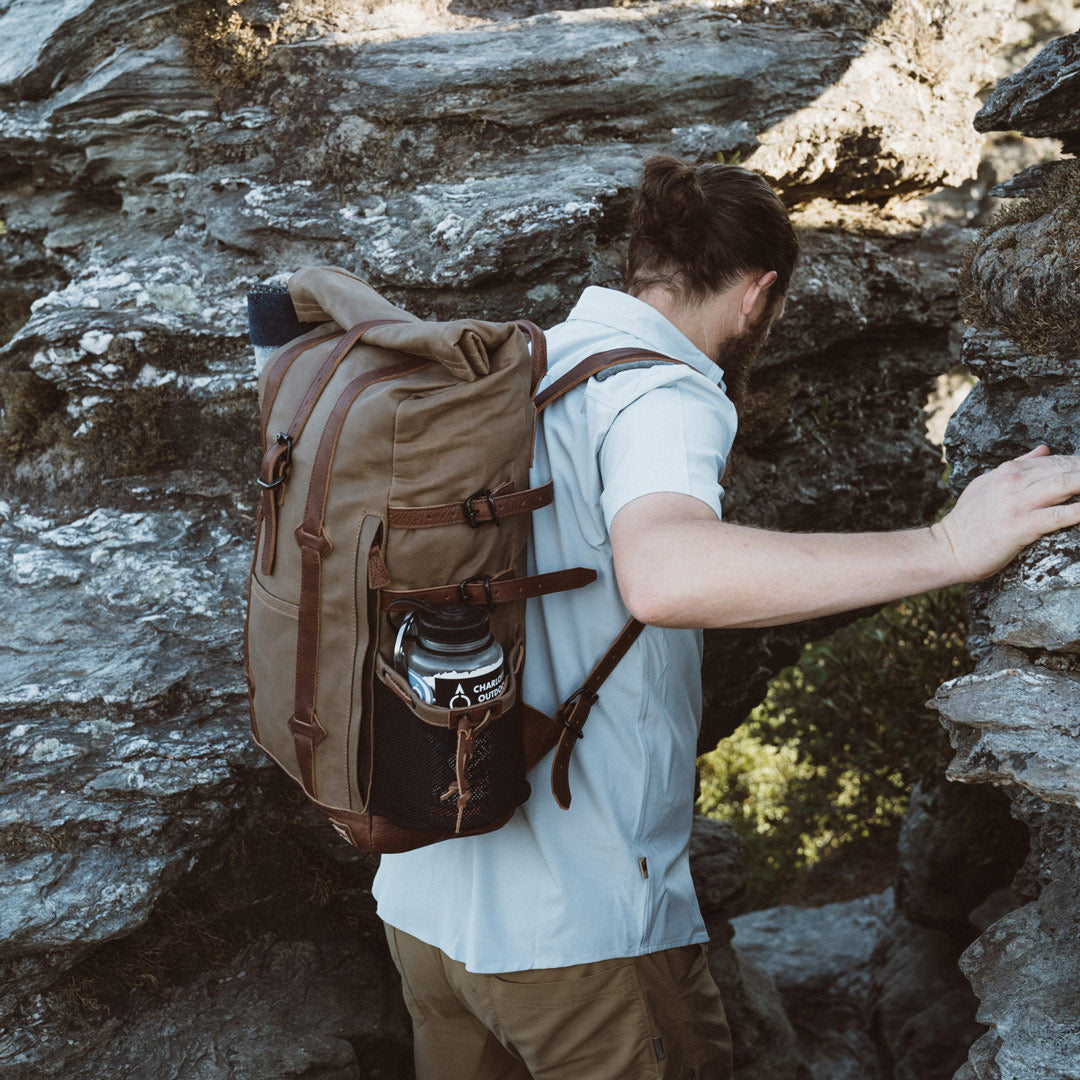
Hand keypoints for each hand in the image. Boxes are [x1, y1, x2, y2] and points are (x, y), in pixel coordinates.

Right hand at [931, 446, 1079, 581]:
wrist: (948, 549)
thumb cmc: (968, 522)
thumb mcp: (987, 484)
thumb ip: (1016, 465)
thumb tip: (1045, 450)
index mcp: (1008, 470)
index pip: (1055, 459)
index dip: (1079, 462)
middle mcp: (1014, 482)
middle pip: (1066, 467)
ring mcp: (1018, 503)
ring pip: (1067, 484)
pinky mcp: (1021, 526)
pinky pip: (1060, 515)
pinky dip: (1079, 511)